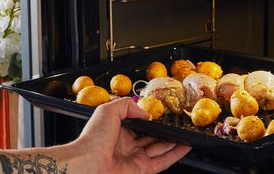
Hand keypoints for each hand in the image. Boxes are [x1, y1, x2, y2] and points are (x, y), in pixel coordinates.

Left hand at [73, 97, 190, 173]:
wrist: (87, 163)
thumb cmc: (92, 139)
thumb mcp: (108, 110)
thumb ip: (127, 106)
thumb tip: (145, 113)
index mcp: (118, 132)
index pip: (139, 125)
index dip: (151, 120)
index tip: (163, 115)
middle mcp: (127, 146)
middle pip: (152, 138)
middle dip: (165, 132)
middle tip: (178, 125)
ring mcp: (135, 158)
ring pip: (160, 149)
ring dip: (174, 142)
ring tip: (186, 134)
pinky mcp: (142, 169)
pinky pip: (163, 161)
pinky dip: (175, 155)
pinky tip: (185, 147)